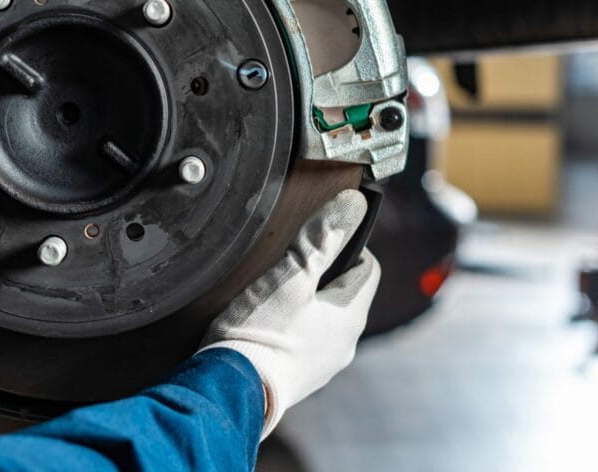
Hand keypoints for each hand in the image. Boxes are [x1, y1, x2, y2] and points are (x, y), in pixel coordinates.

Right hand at [199, 189, 380, 438]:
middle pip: (344, 294)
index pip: (367, 268)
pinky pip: (304, 342)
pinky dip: (292, 327)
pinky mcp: (296, 379)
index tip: (321, 237)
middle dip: (323, 274)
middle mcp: (344, 345)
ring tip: (274, 291)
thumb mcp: (290, 275)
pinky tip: (266, 323)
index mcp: (351, 317)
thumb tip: (353, 205)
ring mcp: (322, 366)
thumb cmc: (261, 333)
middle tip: (291, 261)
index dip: (348, 245)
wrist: (230, 392)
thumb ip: (322, 239)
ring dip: (306, 302)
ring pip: (323, 319)